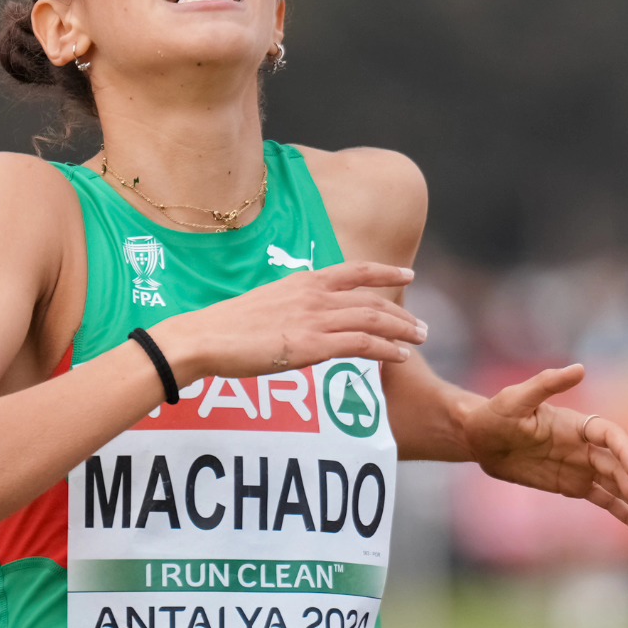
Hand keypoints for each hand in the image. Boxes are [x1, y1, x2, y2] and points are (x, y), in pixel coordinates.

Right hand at [151, 261, 426, 383]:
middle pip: (372, 299)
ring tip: (421, 340)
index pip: (354, 270)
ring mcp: (314, 318)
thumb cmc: (226, 327)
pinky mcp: (312, 345)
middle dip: (402, 312)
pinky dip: (386, 349)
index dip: (385, 271)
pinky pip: (361, 344)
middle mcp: (314, 294)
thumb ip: (292, 308)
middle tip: (422, 326)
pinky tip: (400, 356)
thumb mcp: (265, 305)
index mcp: (302, 281)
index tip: (407, 273)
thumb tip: (303, 321)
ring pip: (374, 320)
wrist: (205, 338)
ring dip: (402, 330)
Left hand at [463, 363, 627, 539]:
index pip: (610, 437)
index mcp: (577, 424)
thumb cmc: (495, 413)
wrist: (479, 438)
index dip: (626, 452)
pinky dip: (623, 514)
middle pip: (620, 468)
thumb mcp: (516, 398)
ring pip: (619, 487)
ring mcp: (583, 467)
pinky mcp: (574, 486)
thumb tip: (579, 368)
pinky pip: (605, 501)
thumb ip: (547, 384)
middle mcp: (586, 446)